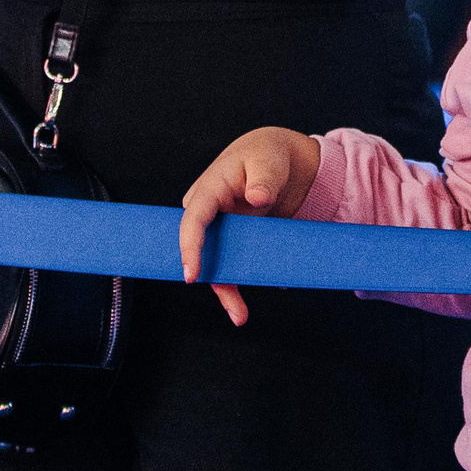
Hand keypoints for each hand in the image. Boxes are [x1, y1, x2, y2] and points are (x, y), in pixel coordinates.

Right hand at [178, 128, 321, 325]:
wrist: (280, 159)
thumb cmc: (268, 155)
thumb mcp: (268, 160)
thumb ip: (264, 178)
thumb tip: (257, 198)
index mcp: (208, 190)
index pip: (192, 220)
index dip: (190, 248)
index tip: (192, 275)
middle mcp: (209, 213)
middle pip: (200, 250)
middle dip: (209, 279)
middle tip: (235, 309)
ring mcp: (222, 228)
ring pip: (216, 263)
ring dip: (227, 289)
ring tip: (241, 316)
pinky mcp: (236, 239)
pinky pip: (233, 263)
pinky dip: (243, 280)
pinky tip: (263, 291)